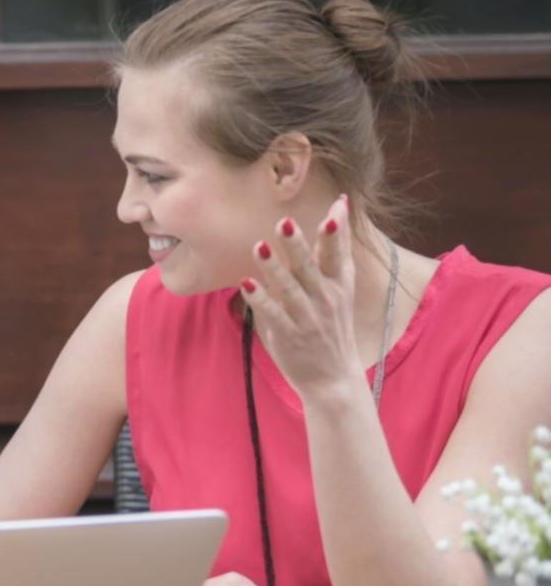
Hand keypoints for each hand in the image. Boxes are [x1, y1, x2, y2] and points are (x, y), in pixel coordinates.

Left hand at [239, 194, 363, 399]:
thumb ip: (332, 255)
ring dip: (273, 268)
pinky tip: (247, 283)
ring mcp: (307, 319)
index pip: (338, 254)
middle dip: (298, 246)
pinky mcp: (288, 336)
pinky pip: (272, 314)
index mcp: (340, 286)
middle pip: (310, 268)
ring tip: (259, 247)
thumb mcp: (340, 291)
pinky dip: (260, 299)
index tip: (338, 206)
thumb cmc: (332, 328)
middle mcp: (326, 300)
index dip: (338, 231)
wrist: (333, 379)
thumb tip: (336, 211)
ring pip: (289, 289)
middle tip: (285, 222)